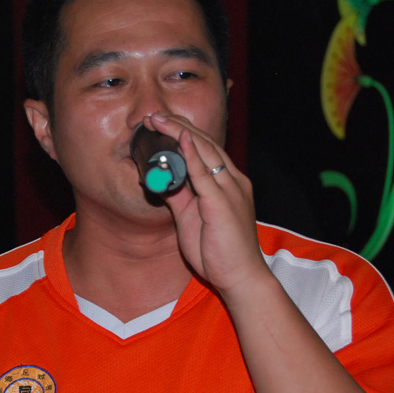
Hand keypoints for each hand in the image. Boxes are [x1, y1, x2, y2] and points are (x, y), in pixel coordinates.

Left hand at [146, 113, 268, 295]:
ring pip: (204, 152)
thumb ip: (179, 197)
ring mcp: (230, 190)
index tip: (161, 122)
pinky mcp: (222, 203)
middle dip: (177, 126)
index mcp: (227, 184)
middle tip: (153, 114)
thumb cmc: (219, 252)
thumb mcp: (191, 219)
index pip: (205, 149)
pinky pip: (204, 174)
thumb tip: (161, 181)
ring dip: (179, 133)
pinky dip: (192, 155)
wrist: (240, 277)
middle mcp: (232, 181)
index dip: (182, 132)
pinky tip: (180, 139)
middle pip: (204, 144)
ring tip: (159, 120)